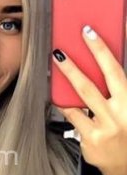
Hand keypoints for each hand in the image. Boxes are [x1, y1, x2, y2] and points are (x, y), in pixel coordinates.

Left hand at [52, 24, 126, 174]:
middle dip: (73, 66)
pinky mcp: (90, 141)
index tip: (89, 33)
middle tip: (59, 50)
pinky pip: (73, 118)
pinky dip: (66, 105)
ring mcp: (103, 129)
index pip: (115, 70)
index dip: (101, 50)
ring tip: (56, 66)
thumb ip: (116, 88)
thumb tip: (100, 60)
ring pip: (78, 101)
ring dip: (64, 81)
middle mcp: (119, 115)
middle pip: (91, 86)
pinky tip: (59, 96)